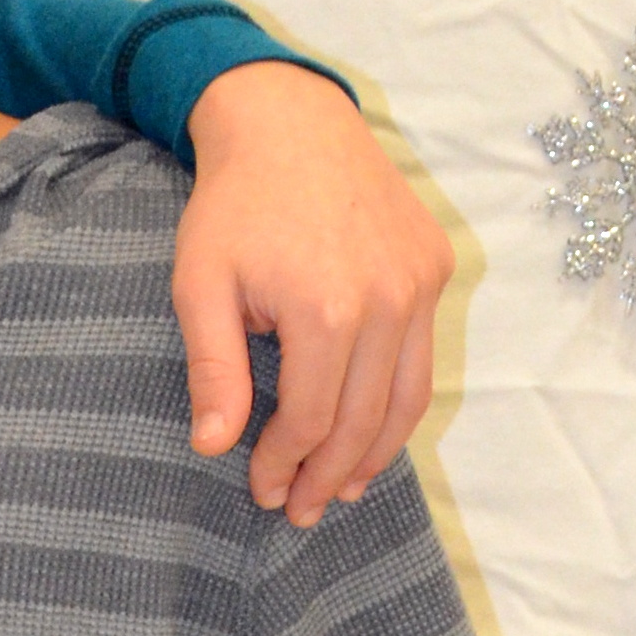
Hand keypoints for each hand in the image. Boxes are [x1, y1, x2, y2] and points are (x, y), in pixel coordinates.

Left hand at [175, 62, 452, 526]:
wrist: (289, 123)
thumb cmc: (234, 207)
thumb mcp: (200, 286)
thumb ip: (213, 369)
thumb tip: (213, 447)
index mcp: (325, 309)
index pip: (310, 420)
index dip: (284, 466)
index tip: (261, 492)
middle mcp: (386, 300)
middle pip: (362, 420)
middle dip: (329, 476)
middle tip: (302, 512)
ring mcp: (419, 282)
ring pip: (406, 399)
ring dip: (375, 455)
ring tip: (344, 492)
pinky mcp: (435, 266)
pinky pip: (422, 358)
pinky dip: (399, 406)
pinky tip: (372, 435)